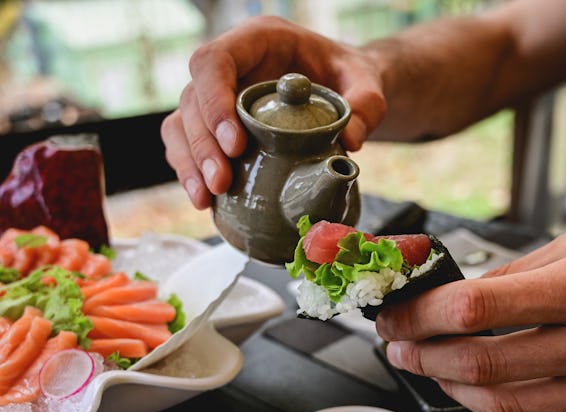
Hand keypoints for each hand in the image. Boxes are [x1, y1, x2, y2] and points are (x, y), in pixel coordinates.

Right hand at [160, 15, 386, 208]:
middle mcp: (231, 66)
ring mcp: (220, 95)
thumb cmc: (350, 76)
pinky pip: (189, 145)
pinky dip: (193, 173)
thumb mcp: (367, 82)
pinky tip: (206, 201)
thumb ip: (366, 105)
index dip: (215, 101)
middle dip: (202, 144)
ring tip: (208, 198)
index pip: (216, 61)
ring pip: (182, 124)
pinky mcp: (217, 125)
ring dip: (190, 163)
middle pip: (193, 98)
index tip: (235, 144)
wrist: (345, 88)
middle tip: (223, 182)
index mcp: (258, 40)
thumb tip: (350, 142)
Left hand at [375, 217, 565, 411]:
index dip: (423, 314)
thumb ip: (513, 274)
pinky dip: (498, 409)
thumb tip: (456, 297)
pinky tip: (479, 388)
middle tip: (399, 343)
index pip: (478, 309)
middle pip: (483, 363)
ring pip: (505, 406)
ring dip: (453, 387)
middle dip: (424, 355)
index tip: (397, 312)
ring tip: (431, 366)